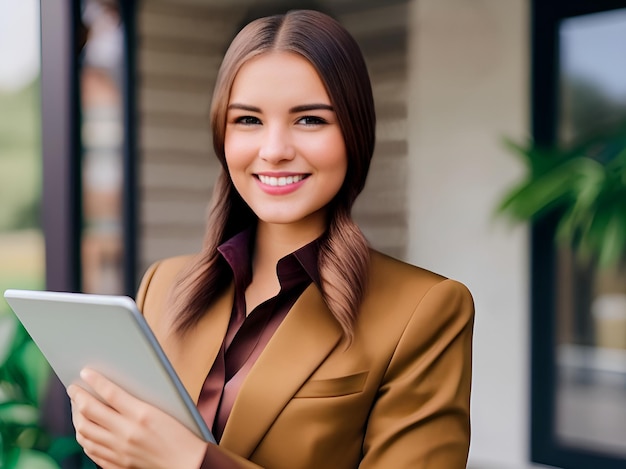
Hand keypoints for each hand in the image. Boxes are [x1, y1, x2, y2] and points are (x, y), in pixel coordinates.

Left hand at [68, 368, 207, 468]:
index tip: (84, 372)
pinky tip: (84, 430)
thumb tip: (113, 391)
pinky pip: (91, 450)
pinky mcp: (117, 464)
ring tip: (76, 407)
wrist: (186, 463)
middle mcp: (127, 433)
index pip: (110, 393)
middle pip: (90, 412)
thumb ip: (137, 401)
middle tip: (73, 389)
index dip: (95, 381)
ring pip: (85, 432)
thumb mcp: (162, 411)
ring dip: (76, 416)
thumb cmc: (180, 434)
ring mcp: (119, 451)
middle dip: (77, 397)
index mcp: (142, 415)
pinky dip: (83, 438)